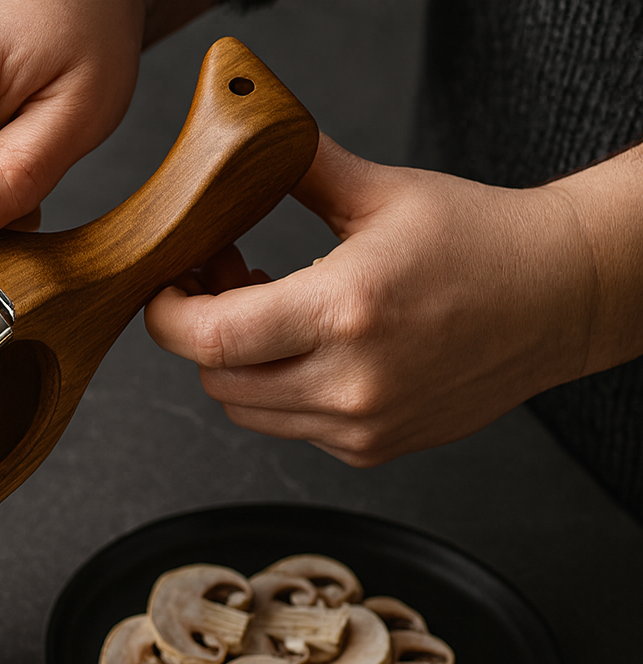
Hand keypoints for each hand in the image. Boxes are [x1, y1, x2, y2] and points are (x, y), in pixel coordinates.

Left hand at [142, 133, 642, 465]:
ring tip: (271, 311)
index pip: (213, 340)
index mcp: (345, 311)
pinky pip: (291, 428)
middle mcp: (351, 380)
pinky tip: (311, 346)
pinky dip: (282, 392)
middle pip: (218, 381)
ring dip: (240, 366)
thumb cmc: (480, 240)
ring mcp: (363, 424)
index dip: (170, 317)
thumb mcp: (382, 192)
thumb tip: (238, 151)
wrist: (559, 296)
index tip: (168, 288)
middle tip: (225, 282)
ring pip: (247, 411)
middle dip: (202, 333)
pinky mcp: (373, 447)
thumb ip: (298, 171)